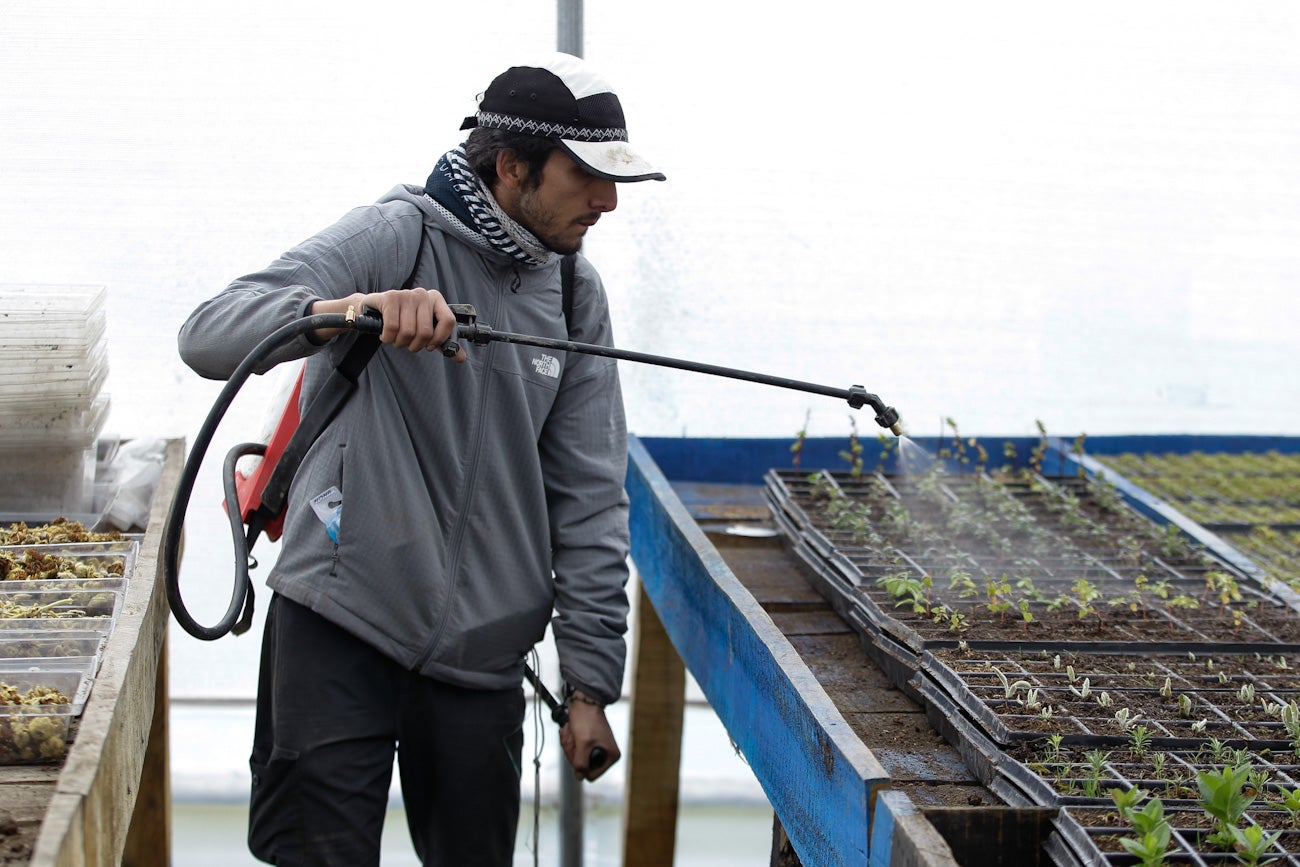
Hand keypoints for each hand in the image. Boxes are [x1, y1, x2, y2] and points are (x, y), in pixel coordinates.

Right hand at [311, 288, 465, 360]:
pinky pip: (393, 327)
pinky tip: (385, 335)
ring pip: (409, 332)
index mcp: (436, 299)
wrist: (373, 311)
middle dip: (415, 345)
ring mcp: (406, 294)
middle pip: (426, 332)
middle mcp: (423, 294)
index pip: (449, 322)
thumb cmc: (402, 321)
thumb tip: (461, 358)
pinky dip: (388, 337)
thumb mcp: (424, 332)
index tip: (429, 346)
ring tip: (395, 338)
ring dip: (399, 343)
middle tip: (407, 343)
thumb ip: (442, 343)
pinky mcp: (390, 298)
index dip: (438, 340)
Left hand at [560, 698, 619, 780]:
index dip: (580, 765)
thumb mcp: (583, 743)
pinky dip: (569, 740)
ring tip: (572, 731)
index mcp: (611, 756)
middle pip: (582, 767)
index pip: (591, 775)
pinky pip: (573, 749)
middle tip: (574, 738)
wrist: (584, 701)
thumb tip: (579, 777)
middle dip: (573, 751)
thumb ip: (580, 763)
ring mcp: (595, 748)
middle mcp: (605, 754)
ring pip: (575, 758)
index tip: (578, 749)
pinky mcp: (587, 743)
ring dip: (569, 744)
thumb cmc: (587, 719)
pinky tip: (570, 730)